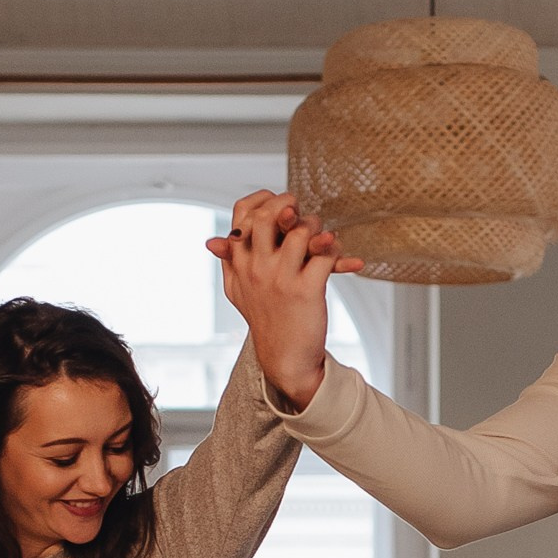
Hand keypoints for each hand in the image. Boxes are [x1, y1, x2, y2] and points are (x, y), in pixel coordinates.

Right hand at [206, 188, 359, 411]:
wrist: (285, 358)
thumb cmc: (267, 320)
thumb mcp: (239, 292)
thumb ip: (229, 263)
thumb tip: (213, 241)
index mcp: (239, 263)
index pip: (242, 212)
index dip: (263, 199)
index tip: (281, 205)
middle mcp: (255, 267)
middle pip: (267, 214)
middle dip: (290, 205)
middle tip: (302, 215)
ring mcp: (279, 278)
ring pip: (301, 230)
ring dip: (318, 229)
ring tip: (324, 238)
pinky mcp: (305, 290)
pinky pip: (325, 254)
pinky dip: (337, 252)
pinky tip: (344, 261)